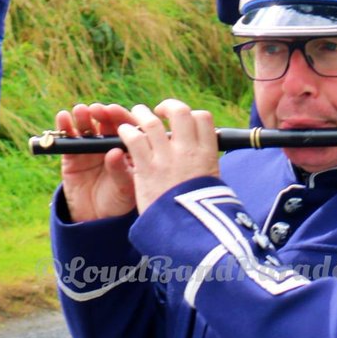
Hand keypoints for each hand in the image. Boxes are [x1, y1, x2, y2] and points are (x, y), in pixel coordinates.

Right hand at [57, 103, 140, 221]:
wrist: (95, 219)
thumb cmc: (118, 202)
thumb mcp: (125, 189)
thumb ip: (121, 171)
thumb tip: (115, 153)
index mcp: (128, 149)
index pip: (128, 128)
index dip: (122, 117)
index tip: (114, 111)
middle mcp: (110, 144)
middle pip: (107, 123)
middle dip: (102, 114)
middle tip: (97, 109)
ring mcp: (90, 148)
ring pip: (87, 128)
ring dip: (83, 117)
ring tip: (80, 111)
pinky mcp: (72, 155)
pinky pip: (68, 139)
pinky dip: (64, 127)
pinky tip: (63, 118)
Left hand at [118, 99, 218, 213]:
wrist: (189, 231)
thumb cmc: (202, 212)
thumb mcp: (212, 184)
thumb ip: (205, 165)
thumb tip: (204, 156)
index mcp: (208, 154)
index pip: (203, 119)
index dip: (191, 115)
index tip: (183, 121)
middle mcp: (188, 151)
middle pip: (180, 112)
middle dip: (168, 106)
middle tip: (160, 111)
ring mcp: (166, 158)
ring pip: (151, 121)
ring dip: (141, 114)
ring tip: (136, 115)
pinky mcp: (146, 168)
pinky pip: (134, 139)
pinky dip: (127, 131)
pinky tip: (124, 133)